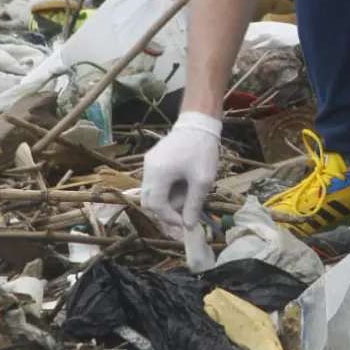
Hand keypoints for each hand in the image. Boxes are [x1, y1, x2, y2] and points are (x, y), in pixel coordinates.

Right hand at [140, 111, 220, 271]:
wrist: (198, 124)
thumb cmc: (202, 151)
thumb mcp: (202, 180)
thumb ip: (194, 204)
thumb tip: (188, 225)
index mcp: (158, 174)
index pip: (156, 206)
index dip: (170, 218)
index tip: (185, 221)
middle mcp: (147, 169)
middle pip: (148, 201)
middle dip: (166, 210)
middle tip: (185, 210)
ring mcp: (148, 163)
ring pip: (151, 192)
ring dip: (167, 198)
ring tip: (187, 192)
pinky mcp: (152, 159)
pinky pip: (155, 181)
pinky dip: (166, 188)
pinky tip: (183, 182)